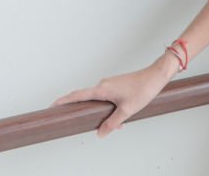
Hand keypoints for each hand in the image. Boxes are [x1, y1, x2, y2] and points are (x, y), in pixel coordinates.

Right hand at [52, 55, 177, 137]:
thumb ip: (112, 123)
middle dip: (86, 112)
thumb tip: (100, 133)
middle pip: (87, 99)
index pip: (78, 95)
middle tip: (79, 122)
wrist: (156, 76)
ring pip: (100, 101)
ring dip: (103, 113)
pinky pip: (107, 98)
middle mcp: (103, 84)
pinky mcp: (116, 85)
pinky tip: (121, 117)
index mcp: (102, 89)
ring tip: (117, 124)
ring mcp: (110, 84)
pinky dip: (110, 108)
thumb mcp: (127, 111)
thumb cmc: (143, 89)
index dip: (64, 100)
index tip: (53, 105)